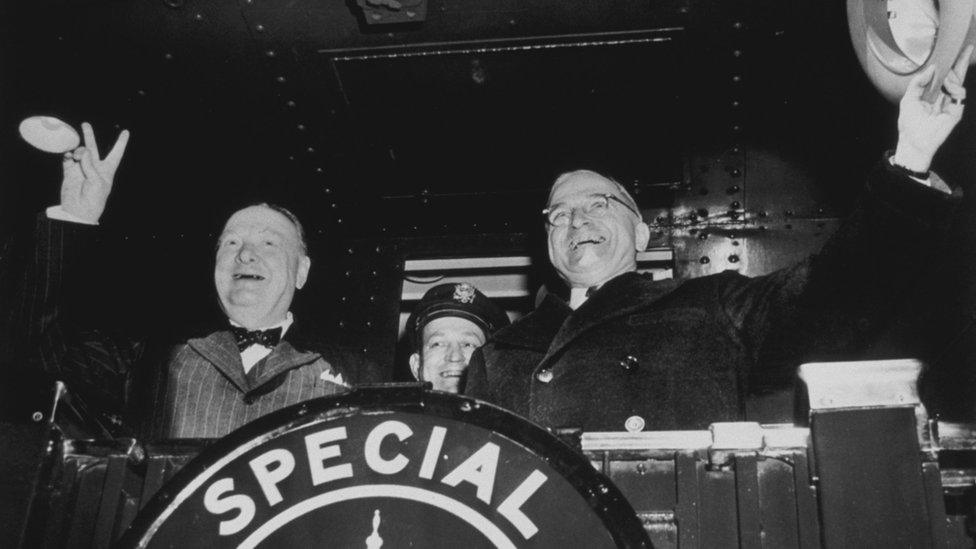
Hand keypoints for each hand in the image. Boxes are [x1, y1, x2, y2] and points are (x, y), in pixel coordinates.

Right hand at [61, 122, 129, 223]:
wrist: (79, 211)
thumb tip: (82, 151)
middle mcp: (94, 167)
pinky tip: (68, 155)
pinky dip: (67, 154)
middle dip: (89, 136)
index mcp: (107, 170)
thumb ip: (90, 165)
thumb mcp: (97, 181)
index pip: (116, 153)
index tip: (126, 132)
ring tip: (77, 156)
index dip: (121, 143)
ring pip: (79, 151)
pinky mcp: (70, 171)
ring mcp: (81, 168)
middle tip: (85, 124)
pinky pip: (68, 158)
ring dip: (78, 150)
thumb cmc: (94, 199)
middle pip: (93, 148)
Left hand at [894, 45, 971, 172]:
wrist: (914, 141)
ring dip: (950, 78)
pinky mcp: (958, 109)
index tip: (957, 49)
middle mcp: (944, 96)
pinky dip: (953, 88)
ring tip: (942, 84)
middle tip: (965, 48)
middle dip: (960, 61)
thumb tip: (932, 68)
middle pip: (956, 75)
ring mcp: (952, 102)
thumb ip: (918, 82)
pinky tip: (946, 90)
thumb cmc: (909, 123)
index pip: (944, 75)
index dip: (951, 63)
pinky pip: (959, 92)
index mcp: (933, 93)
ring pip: (957, 81)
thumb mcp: (909, 98)